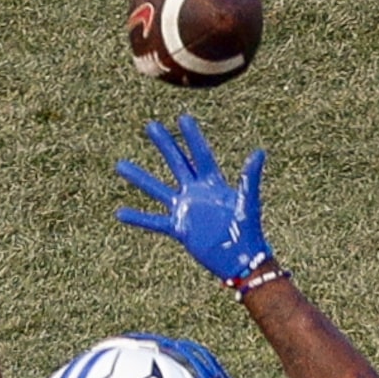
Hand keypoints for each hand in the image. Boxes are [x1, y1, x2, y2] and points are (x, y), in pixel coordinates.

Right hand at [116, 115, 274, 284]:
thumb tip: (258, 152)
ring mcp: (186, 210)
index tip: (182, 117)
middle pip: (177, 163)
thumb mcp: (247, 202)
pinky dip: (138, 217)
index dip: (192, 136)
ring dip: (141, 178)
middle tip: (151, 126)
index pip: (200, 154)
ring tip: (121, 165)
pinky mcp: (180, 229)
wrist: (242, 260)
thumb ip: (249, 179)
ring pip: (158, 189)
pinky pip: (154, 222)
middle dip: (165, 145)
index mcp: (213, 184)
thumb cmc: (249, 232)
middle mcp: (196, 193)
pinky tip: (120, 213)